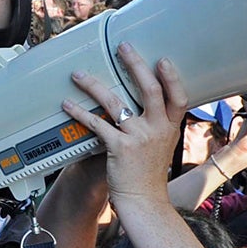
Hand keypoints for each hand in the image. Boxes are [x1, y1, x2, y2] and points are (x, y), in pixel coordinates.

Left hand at [61, 44, 186, 202]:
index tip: (162, 60)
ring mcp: (139, 138)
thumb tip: (146, 103)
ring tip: (79, 74)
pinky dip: (80, 112)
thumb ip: (158, 124)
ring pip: (116, 103)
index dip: (171, 77)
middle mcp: (157, 129)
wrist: (143, 200)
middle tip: (122, 47)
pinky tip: (68, 104)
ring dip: (94, 85)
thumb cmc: (149, 173)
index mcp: (170, 127)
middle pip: (149, 89)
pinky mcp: (119, 148)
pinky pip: (97, 124)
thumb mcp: (163, 145)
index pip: (178, 97)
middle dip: (135, 64)